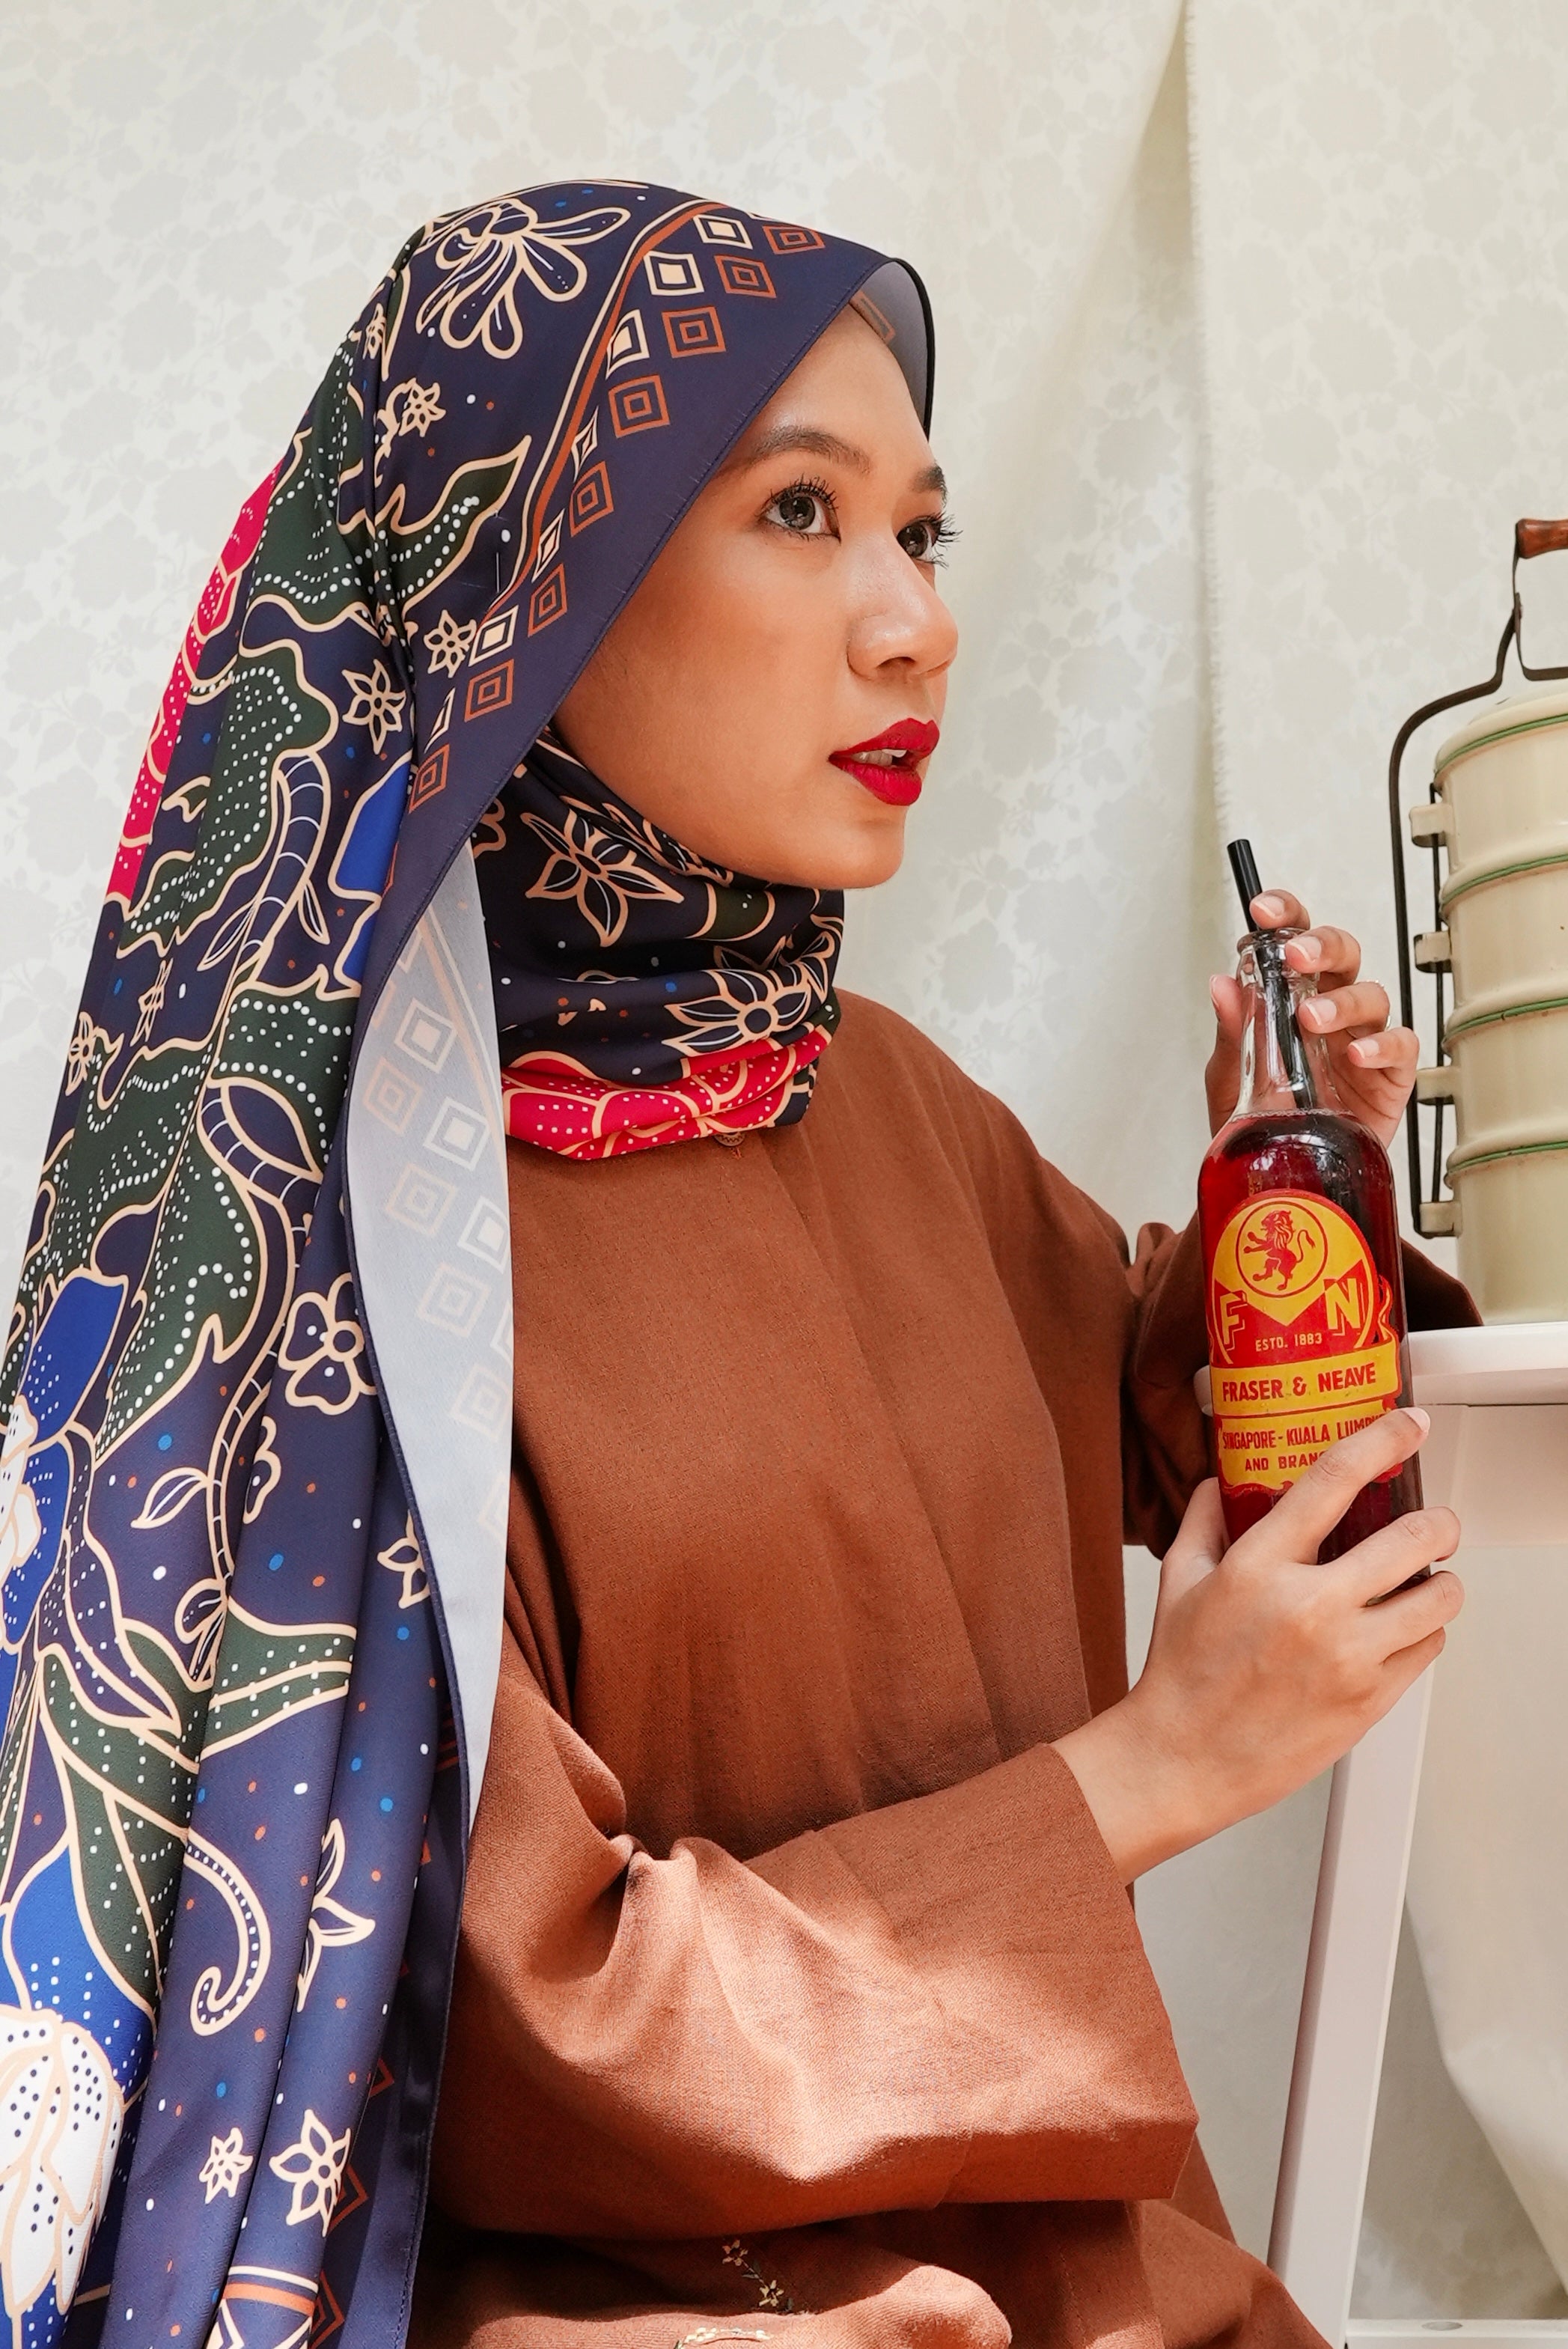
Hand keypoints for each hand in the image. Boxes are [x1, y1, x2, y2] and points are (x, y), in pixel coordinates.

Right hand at [1054, 1410, 1461, 1881]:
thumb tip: (1219, 1485)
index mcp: (1259, 1566)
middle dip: (1437, 1522)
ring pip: (1440, 1597)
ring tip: (1424, 1580)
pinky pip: (1430, 1648)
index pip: (1335, 1479)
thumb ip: (1203, 1522)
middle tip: (1433, 1524)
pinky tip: (1399, 1629)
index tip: (1409, 1425)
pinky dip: (1425, 1631)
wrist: (1184, 1760)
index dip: (1383, 1439)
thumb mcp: (1178, 1582)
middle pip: (1415, 1537)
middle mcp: (1309, 1607)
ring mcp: (1346, 1657)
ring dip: (1441, 1580)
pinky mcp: (1369, 1701)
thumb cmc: (1181, 1675)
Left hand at [1205, 887, 1417, 1147]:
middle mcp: (1333, 1011)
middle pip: (1344, 955)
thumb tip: (1221, 984)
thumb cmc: (1261, 1121)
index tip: (1264, 911)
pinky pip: (1401, 1047)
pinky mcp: (1390, 1077)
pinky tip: (1357, 1055)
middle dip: (1322, 945)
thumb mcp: (1230, 1078)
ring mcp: (1364, 1041)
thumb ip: (1231, 1032)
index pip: (1296, 942)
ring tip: (1312, 1019)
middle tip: (1295, 955)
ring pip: (1373, 995)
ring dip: (1343, 1000)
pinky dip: (1382, 1046)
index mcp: (1293, 998)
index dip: (1287, 917)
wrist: (1280, 1179)